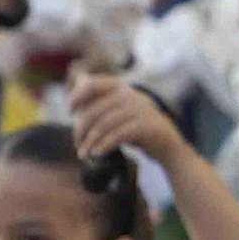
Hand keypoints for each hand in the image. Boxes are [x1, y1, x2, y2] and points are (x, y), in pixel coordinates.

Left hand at [70, 74, 186, 163]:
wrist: (168, 145)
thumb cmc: (137, 129)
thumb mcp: (118, 112)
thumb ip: (100, 102)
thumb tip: (75, 92)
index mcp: (120, 88)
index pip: (90, 84)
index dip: (76, 97)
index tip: (71, 111)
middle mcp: (130, 94)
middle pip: (94, 110)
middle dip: (81, 130)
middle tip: (78, 145)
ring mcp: (140, 109)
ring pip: (104, 125)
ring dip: (90, 142)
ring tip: (84, 154)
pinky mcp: (146, 126)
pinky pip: (117, 135)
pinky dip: (104, 146)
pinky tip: (97, 154)